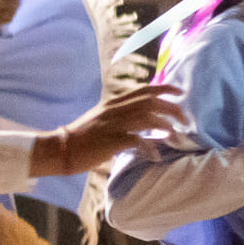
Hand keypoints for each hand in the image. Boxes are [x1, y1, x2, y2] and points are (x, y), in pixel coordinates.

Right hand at [30, 85, 184, 175]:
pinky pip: (137, 140)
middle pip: (150, 101)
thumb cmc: (80, 138)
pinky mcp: (110, 141)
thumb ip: (119, 116)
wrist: (59, 148)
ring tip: (174, 136)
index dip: (164, 88)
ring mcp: (112, 124)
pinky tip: (155, 156)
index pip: (143, 90)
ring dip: (165, 126)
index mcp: (113, 103)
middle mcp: (114, 110)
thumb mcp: (101, 119)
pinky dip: (150, 147)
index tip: (180, 92)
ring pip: (147, 117)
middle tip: (183, 119)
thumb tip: (141, 121)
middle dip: (171, 108)